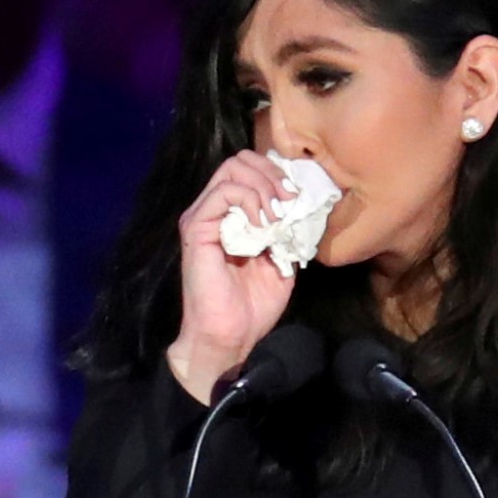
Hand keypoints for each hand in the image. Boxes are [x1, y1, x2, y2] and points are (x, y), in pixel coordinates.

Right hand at [167, 150, 298, 403]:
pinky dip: (250, 199)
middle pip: (239, 161)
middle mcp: (213, 210)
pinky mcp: (196, 228)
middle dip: (271, 174)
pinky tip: (264, 222)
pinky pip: (223, 192)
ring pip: (231, 169)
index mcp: (232, 215)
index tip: (297, 196)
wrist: (232, 336)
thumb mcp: (281, 259)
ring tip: (278, 213)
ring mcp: (202, 217)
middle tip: (289, 200)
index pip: (249, 170)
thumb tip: (300, 205)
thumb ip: (286, 230)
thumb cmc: (253, 306)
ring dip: (263, 186)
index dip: (276, 174)